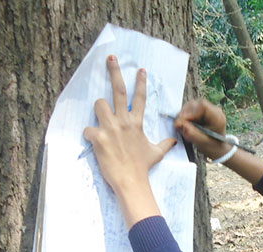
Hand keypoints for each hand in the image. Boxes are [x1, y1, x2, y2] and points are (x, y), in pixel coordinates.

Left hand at [83, 55, 176, 195]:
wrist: (131, 181)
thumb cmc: (143, 167)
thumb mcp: (156, 153)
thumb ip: (165, 144)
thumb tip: (175, 141)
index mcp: (137, 123)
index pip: (140, 97)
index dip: (140, 82)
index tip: (140, 69)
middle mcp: (124, 121)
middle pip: (118, 90)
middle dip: (114, 72)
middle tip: (110, 58)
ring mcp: (110, 128)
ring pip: (99, 104)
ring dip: (98, 109)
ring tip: (100, 118)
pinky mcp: (98, 137)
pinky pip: (88, 128)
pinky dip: (89, 134)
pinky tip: (93, 141)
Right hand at [174, 99, 232, 160]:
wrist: (217, 147)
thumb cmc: (212, 146)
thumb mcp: (202, 142)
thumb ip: (191, 133)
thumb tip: (178, 123)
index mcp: (218, 117)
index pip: (203, 106)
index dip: (190, 112)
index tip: (183, 121)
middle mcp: (214, 110)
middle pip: (195, 104)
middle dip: (185, 114)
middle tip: (180, 125)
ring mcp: (209, 109)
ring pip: (192, 105)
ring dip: (184, 114)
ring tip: (183, 126)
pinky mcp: (203, 110)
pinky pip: (191, 108)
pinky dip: (185, 115)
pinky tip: (186, 124)